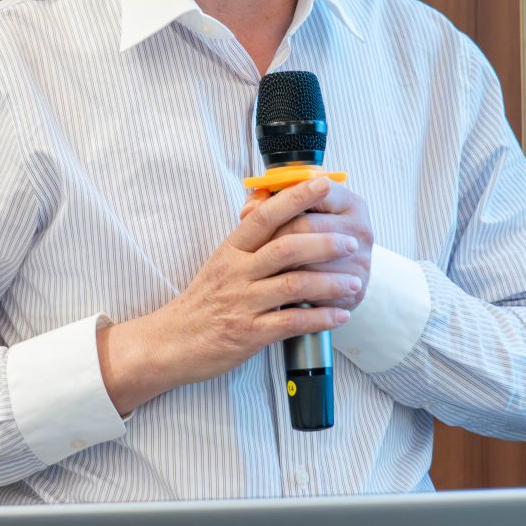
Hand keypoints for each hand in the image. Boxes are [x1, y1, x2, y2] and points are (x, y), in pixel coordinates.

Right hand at [96, 176, 355, 414]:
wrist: (171, 342)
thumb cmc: (203, 301)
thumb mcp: (222, 262)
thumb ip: (251, 241)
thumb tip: (277, 208)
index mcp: (231, 250)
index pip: (266, 215)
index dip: (296, 196)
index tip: (324, 183)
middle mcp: (236, 272)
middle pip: (286, 248)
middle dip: (324, 242)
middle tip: (352, 241)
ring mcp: (242, 303)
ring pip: (293, 285)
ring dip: (330, 283)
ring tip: (354, 282)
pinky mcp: (247, 334)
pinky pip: (290, 323)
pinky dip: (319, 318)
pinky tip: (339, 316)